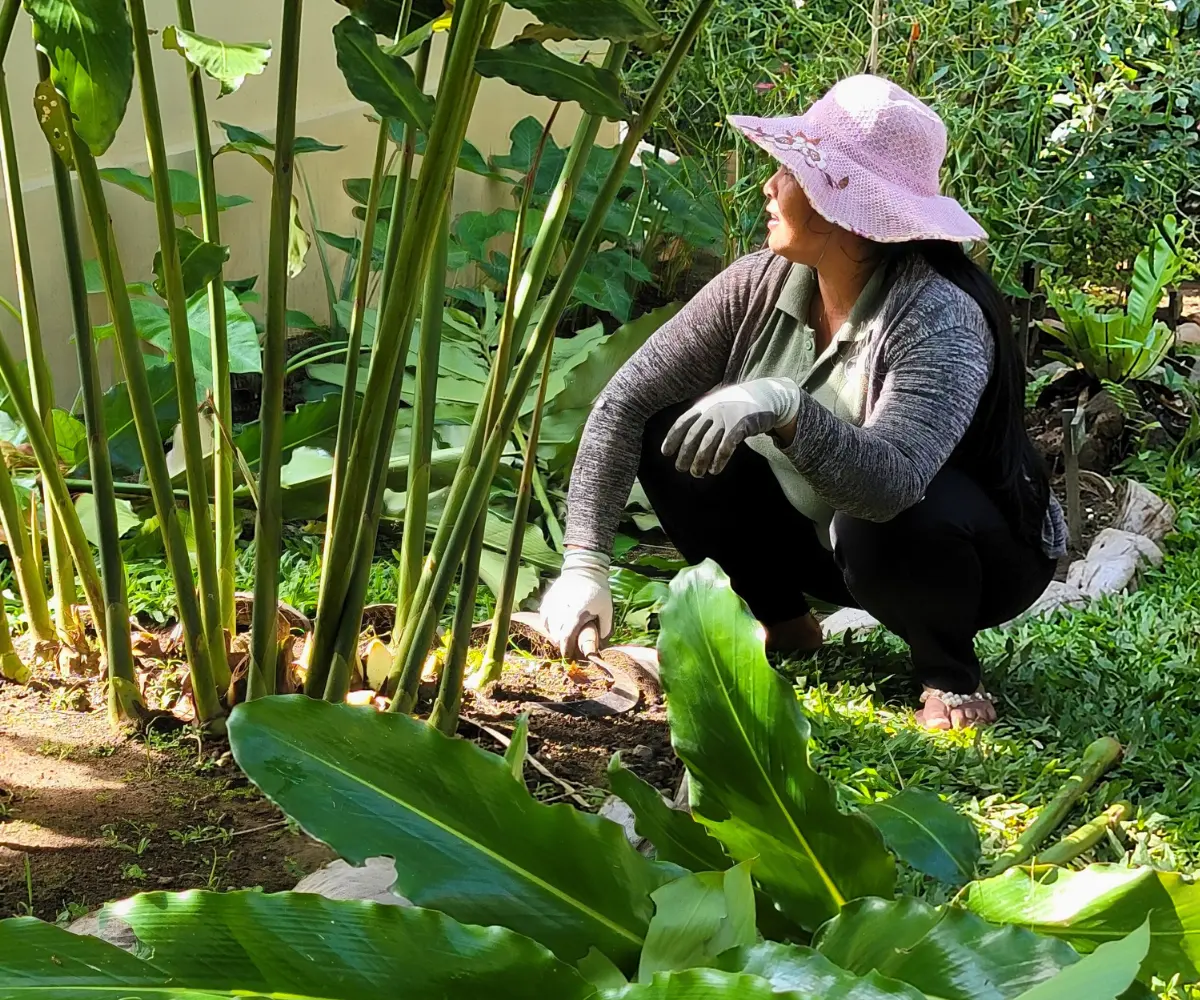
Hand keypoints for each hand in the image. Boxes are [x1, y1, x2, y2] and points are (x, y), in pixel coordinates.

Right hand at [539, 548, 611, 656]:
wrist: (584, 569)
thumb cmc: (598, 589)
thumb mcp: (607, 608)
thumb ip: (605, 626)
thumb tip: (600, 641)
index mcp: (577, 613)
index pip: (566, 636)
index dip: (565, 648)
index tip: (567, 655)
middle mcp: (562, 609)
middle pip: (556, 633)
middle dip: (560, 642)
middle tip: (567, 646)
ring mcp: (553, 603)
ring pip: (548, 625)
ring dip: (554, 633)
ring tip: (560, 635)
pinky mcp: (548, 598)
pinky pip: (544, 615)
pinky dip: (548, 622)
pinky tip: (554, 624)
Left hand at [661, 377, 800, 476]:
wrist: (766, 395)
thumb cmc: (738, 404)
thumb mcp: (717, 404)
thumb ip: (703, 416)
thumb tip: (686, 439)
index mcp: (704, 405)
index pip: (683, 422)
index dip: (672, 438)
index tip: (665, 452)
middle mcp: (712, 410)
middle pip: (693, 435)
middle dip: (685, 454)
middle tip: (680, 468)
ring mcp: (726, 417)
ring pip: (708, 444)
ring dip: (700, 461)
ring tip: (697, 473)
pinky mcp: (740, 426)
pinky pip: (726, 447)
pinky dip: (718, 460)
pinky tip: (714, 470)